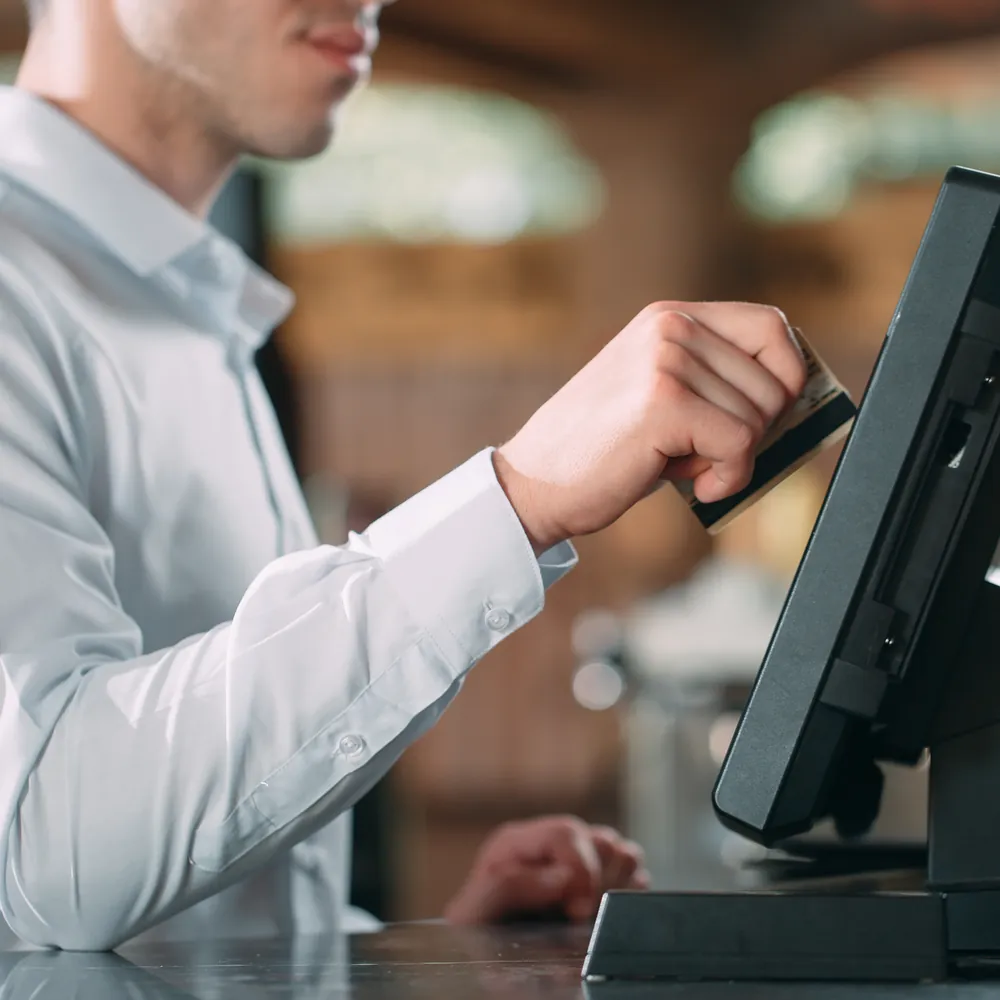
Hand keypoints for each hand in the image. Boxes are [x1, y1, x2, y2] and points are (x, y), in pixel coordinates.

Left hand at [443, 816, 649, 925]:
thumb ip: (508, 887)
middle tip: (579, 916)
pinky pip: (633, 871)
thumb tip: (563, 877)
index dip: (580, 869)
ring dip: (613, 885)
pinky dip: (627, 891)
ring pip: (620, 852)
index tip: (578, 911)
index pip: (566, 833)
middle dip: (597, 882)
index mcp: (517, 843)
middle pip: (599, 841)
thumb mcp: (474, 912)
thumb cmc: (474, 934)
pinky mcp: (594, 877)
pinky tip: (602, 912)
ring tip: (589, 912)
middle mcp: (548, 844)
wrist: (481, 954)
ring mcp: (574, 859)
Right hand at [494, 302, 806, 552]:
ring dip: (732, 459)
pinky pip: (740, 445)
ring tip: (682, 466)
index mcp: (670, 318)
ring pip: (759, 418)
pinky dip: (728, 479)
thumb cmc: (603, 451)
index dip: (788, 376)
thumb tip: (796, 399)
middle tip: (705, 454)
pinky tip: (695, 487)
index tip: (774, 415)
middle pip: (775, 380)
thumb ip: (715, 383)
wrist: (534, 483)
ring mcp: (665, 360)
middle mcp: (670, 327)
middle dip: (755, 432)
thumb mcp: (661, 396)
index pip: (771, 326)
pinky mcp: (663, 402)